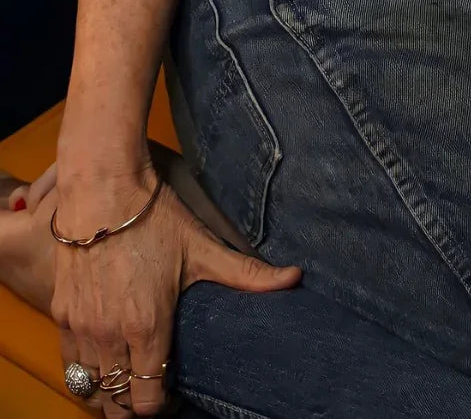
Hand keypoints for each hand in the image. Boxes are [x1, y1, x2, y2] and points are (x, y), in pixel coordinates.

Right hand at [51, 165, 300, 415]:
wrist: (102, 188)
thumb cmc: (154, 216)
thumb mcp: (202, 247)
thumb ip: (247, 274)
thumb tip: (295, 277)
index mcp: (147, 328)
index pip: (147, 401)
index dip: (161, 407)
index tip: (173, 397)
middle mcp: (110, 337)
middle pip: (116, 403)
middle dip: (135, 405)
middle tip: (152, 392)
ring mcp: (82, 328)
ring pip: (89, 388)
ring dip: (108, 391)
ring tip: (128, 380)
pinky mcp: (60, 314)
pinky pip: (69, 364)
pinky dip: (83, 371)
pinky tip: (102, 360)